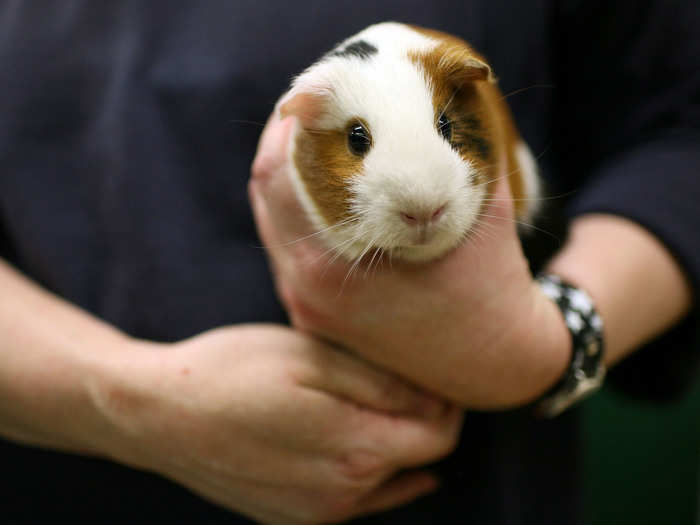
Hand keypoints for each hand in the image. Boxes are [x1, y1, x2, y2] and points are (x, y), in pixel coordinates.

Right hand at [97, 324, 460, 523]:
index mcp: (356, 451)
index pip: (438, 438)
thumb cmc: (233, 370)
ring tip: (381, 404)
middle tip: (407, 378)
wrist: (157, 415)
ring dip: (394, 445)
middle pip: (415, 460)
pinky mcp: (290, 518)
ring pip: (385, 482)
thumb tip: (435, 401)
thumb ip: (380, 384)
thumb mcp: (312, 357)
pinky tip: (355, 445)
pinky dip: (365, 471)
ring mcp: (314, 514)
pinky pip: (351, 500)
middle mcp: (343, 495)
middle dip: (422, 420)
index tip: (435, 372)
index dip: (447, 403)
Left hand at [249, 115, 569, 408]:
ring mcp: (308, 308)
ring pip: (275, 228)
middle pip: (266, 199)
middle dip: (284, 149)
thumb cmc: (492, 289)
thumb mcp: (481, 211)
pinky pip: (290, 255)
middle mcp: (305, 290)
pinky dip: (300, 218)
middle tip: (310, 116)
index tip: (309, 98)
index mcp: (329, 264)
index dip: (286, 127)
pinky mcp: (318, 319)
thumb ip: (461, 151)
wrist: (495, 361)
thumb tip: (453, 98)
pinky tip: (326, 198)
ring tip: (316, 150)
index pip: (276, 176)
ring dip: (289, 184)